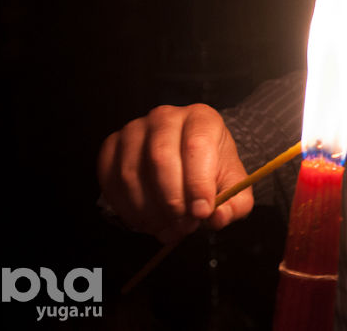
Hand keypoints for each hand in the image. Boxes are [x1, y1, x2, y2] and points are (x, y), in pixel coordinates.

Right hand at [97, 104, 252, 242]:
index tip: (202, 212)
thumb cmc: (212, 171)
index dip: (198, 183)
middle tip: (184, 226)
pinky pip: (111, 180)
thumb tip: (218, 218)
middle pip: (161, 158)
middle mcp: (166, 117)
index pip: (196, 145)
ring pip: (132, 173)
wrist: (189, 162)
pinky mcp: (112, 146)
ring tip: (168, 228)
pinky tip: (146, 221)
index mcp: (202, 118)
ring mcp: (134, 129)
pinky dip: (127, 209)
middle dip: (172, 201)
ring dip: (149, 210)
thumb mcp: (233, 187)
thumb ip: (235, 205)